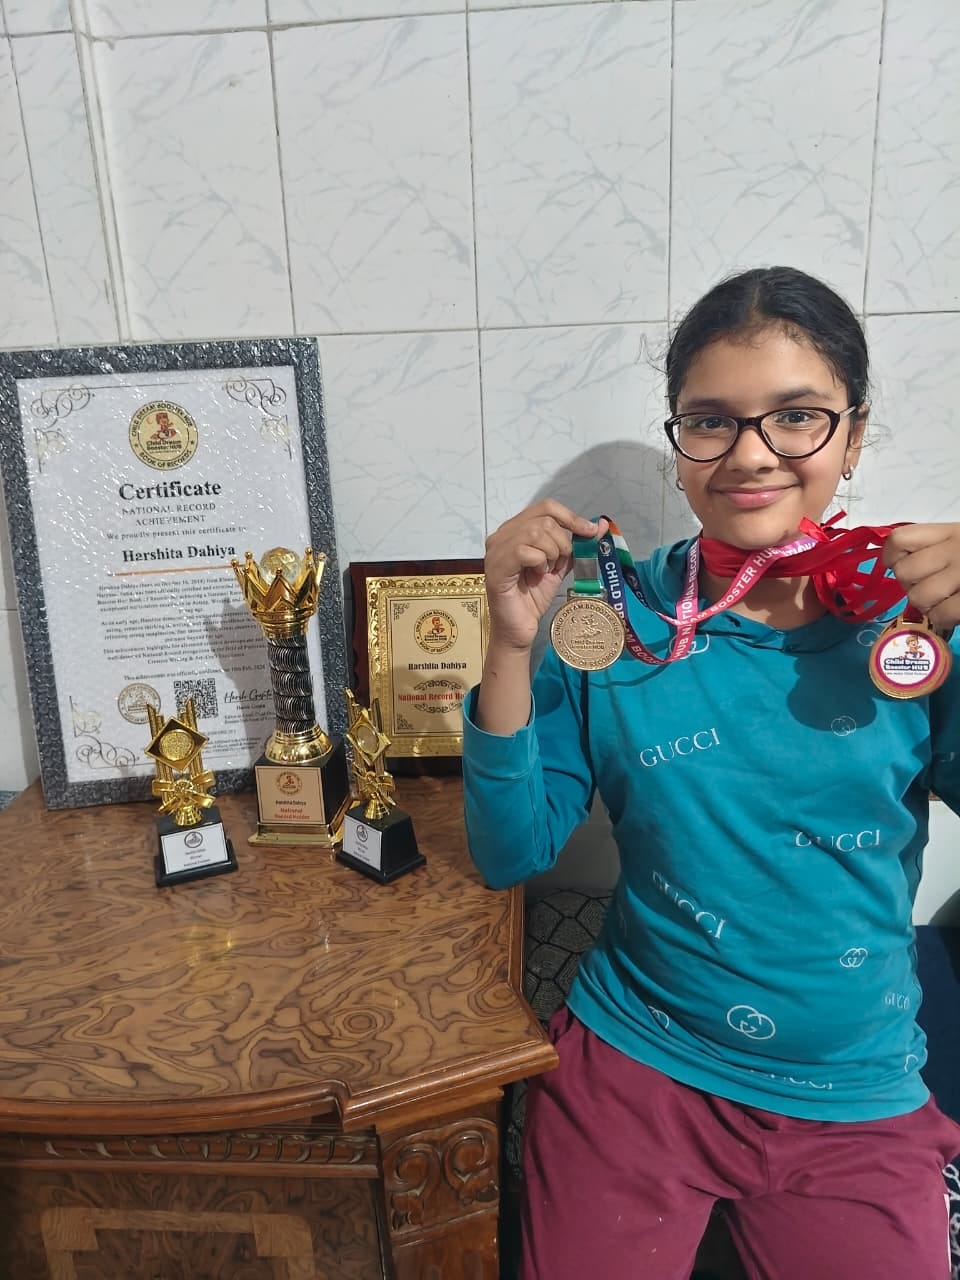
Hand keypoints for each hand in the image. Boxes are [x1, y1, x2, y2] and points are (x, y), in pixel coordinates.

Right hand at [484, 502, 607, 651]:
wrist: (520, 628)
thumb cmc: (534, 597)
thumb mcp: (560, 566)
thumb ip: (575, 545)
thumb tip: (599, 525)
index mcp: (515, 530)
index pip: (546, 507)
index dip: (571, 517)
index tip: (590, 532)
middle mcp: (501, 535)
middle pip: (544, 520)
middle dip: (562, 542)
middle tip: (558, 564)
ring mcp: (496, 550)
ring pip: (535, 532)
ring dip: (551, 553)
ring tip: (545, 571)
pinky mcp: (496, 566)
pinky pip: (524, 551)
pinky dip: (539, 563)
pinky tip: (536, 576)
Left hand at [883, 524, 959, 630]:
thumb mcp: (959, 541)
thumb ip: (932, 549)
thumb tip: (897, 565)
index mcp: (949, 532)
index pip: (898, 539)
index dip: (892, 556)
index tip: (899, 563)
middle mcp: (954, 549)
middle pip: (903, 571)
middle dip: (910, 584)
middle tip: (928, 586)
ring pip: (917, 596)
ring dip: (926, 604)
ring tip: (942, 600)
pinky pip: (940, 614)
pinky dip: (942, 617)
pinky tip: (952, 612)